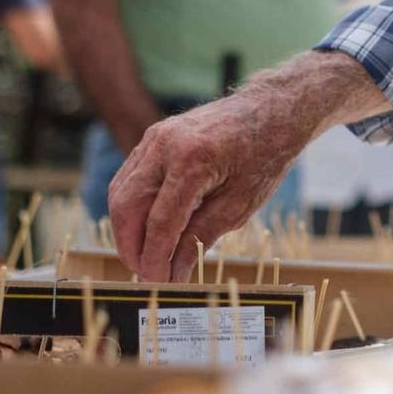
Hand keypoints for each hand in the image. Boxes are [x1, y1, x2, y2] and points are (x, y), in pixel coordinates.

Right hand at [108, 93, 302, 279]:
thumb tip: (173, 273)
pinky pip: (129, 177)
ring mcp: (155, 137)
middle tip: (147, 273)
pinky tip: (147, 228)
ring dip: (127, 230)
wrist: (272, 110)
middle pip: (127, 207)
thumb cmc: (264, 154)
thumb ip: (201, 238)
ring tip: (146, 255)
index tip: (159, 283)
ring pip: (120, 193)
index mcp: (192, 160)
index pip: (159, 222)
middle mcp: (165, 144)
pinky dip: (132, 207)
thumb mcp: (240, 204)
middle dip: (131, 247)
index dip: (155, 259)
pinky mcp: (153, 136)